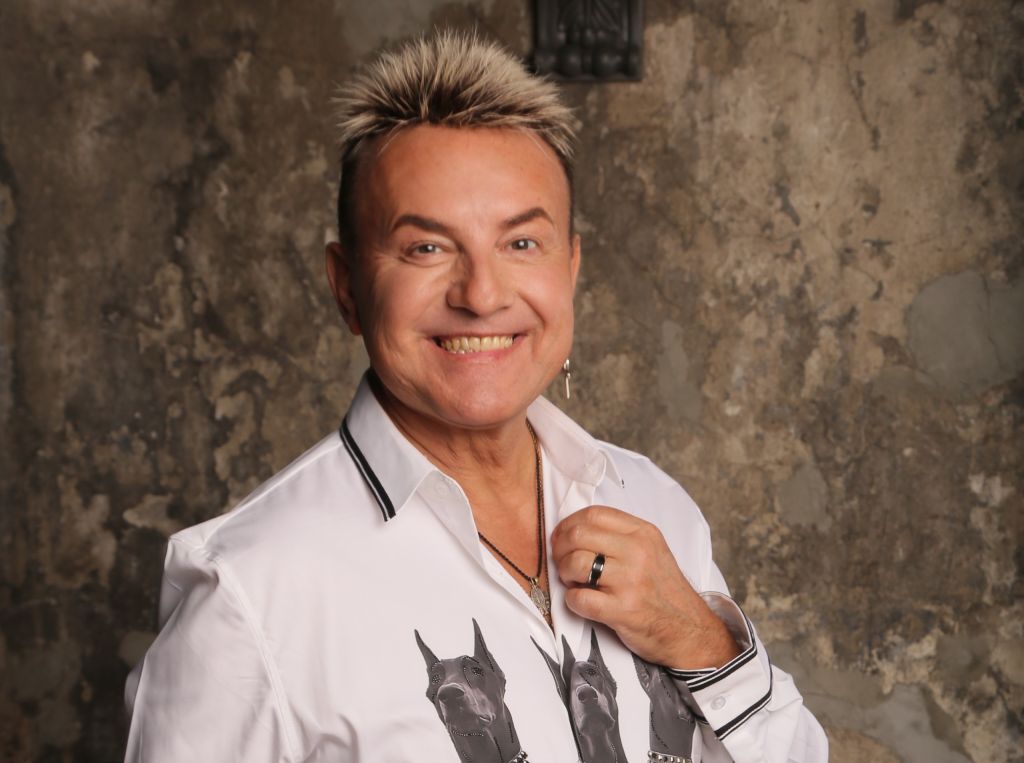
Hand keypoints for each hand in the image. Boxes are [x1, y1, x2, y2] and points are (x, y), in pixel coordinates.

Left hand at [550, 505, 739, 669]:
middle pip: (579, 535)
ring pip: (576, 563)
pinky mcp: (623, 610)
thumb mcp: (652, 551)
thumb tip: (574, 530)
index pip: (594, 514)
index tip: (563, 537)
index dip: (569, 524)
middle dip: (560, 548)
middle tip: (562, 561)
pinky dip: (572, 600)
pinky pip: (579, 599)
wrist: (689, 630)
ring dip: (565, 574)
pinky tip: (582, 601)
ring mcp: (631, 581)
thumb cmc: (663, 591)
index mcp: (643, 533)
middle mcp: (638, 552)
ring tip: (574, 581)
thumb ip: (620, 537)